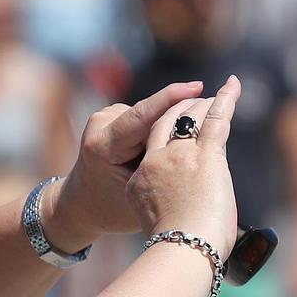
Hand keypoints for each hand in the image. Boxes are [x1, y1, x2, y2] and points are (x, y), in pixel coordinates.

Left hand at [42, 81, 204, 249]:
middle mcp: (101, 124)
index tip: (198, 87)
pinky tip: (166, 146)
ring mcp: (105, 116)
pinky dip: (160, 128)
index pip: (142, 117)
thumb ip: (161, 171)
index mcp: (102, 146)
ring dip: (169, 127)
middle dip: (182, 116)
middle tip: (216, 116)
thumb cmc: (111, 208)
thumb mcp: (139, 196)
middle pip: (151, 114)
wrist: (80, 205)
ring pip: (151, 115)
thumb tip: (195, 147)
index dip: (171, 99)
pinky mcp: (113, 115)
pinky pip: (146, 117)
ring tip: (183, 148)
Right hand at [127, 77, 241, 257]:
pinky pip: (217, 118)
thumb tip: (190, 213)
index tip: (174, 128)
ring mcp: (181, 155)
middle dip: (182, 111)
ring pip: (190, 117)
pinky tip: (233, 84)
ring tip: (214, 98)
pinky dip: (227, 98)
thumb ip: (168, 208)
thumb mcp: (159, 224)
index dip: (164, 132)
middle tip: (196, 104)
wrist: (184, 249)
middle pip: (167, 123)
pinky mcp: (207, 154)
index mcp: (141, 181)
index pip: (153, 146)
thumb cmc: (180, 249)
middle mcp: (157, 161)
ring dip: (203, 105)